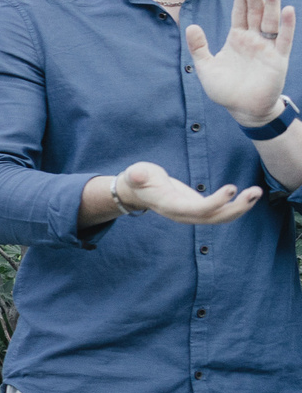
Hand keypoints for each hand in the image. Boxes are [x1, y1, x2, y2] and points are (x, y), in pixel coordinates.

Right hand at [113, 161, 264, 224]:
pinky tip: (249, 195)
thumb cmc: (138, 179)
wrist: (137, 191)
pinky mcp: (199, 209)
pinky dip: (236, 205)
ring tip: (256, 192)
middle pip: (213, 218)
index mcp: (170, 206)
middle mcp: (183, 215)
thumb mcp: (136, 174)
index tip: (232, 188)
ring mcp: (192, 214)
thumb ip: (137, 175)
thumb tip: (136, 174)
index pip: (196, 210)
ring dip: (240, 207)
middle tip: (255, 192)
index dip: (215, 202)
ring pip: (220, 218)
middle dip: (235, 208)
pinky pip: (221, 213)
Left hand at [188, 0, 294, 125]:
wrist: (242, 109)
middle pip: (255, 12)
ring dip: (272, 4)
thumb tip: (191, 26)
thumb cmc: (225, 89)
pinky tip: (288, 11)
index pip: (240, 13)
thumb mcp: (206, 67)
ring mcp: (267, 48)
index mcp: (237, 38)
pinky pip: (284, 40)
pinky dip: (287, 26)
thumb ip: (199, 47)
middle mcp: (254, 39)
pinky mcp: (278, 59)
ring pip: (271, 22)